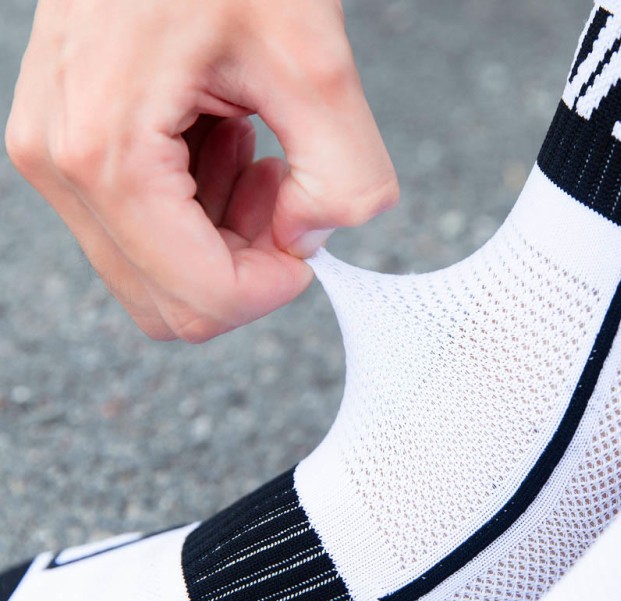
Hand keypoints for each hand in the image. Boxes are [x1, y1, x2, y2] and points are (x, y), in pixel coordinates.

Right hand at [5, 0, 397, 341]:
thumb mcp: (315, 58)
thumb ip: (342, 175)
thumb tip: (306, 242)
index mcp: (109, 153)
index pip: (199, 297)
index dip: (270, 289)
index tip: (306, 241)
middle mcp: (64, 169)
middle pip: (173, 304)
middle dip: (245, 268)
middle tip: (285, 195)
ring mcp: (60, 163)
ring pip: (157, 276)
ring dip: (223, 238)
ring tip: (255, 155)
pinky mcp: (73, 153)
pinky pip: (144, 234)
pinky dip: (199, 212)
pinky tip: (222, 144)